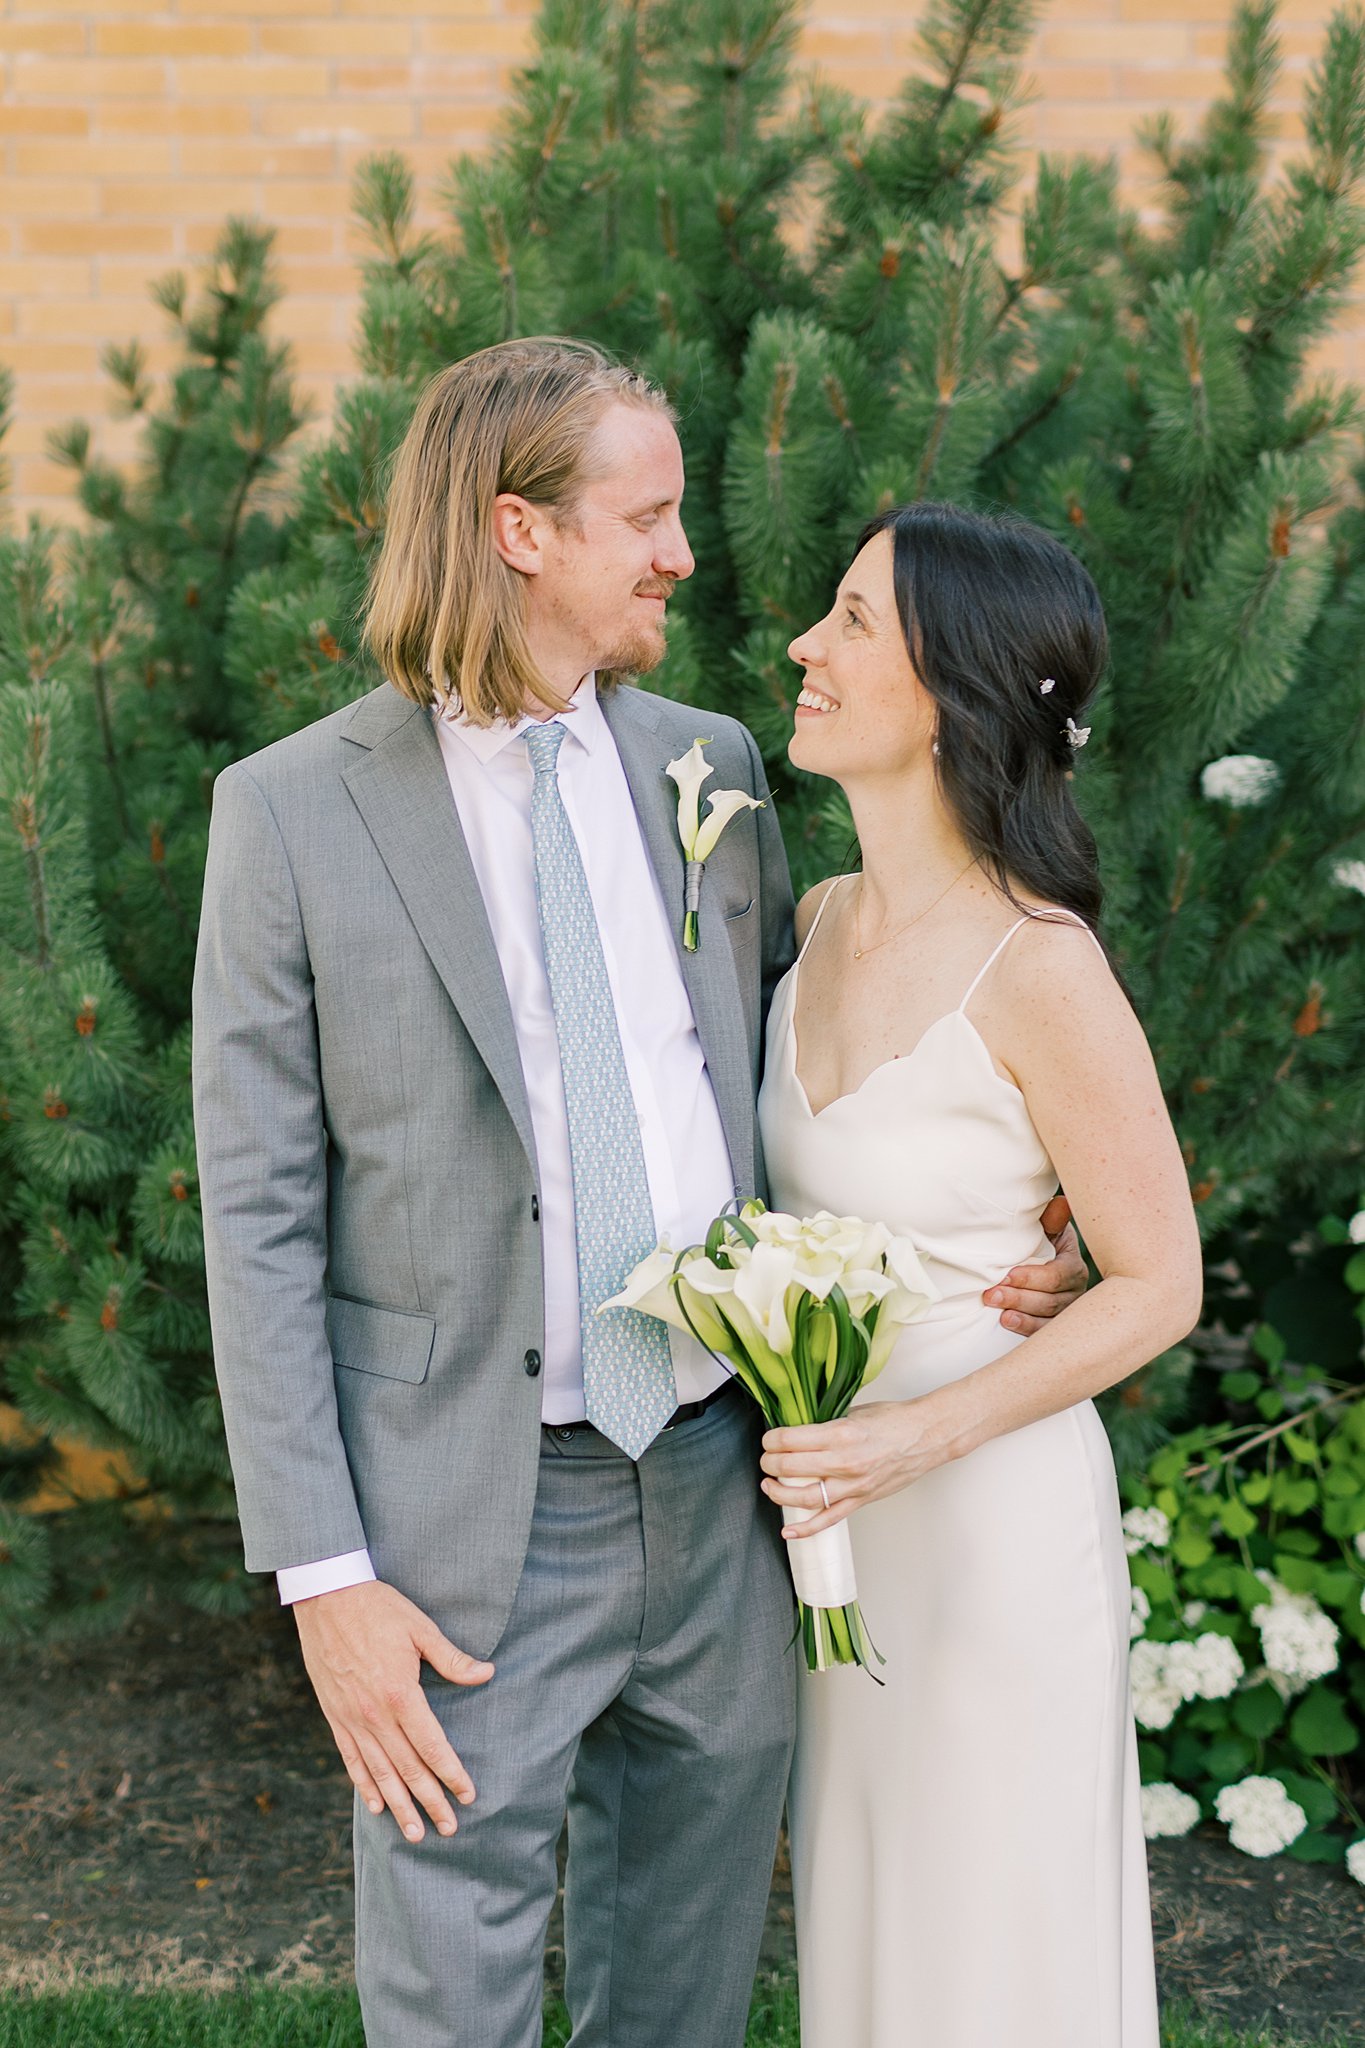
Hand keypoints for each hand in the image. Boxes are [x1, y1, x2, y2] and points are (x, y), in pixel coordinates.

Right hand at [293, 1579, 493, 1842]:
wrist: (325, 1597)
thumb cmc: (378, 1608)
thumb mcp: (421, 1628)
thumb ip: (452, 1658)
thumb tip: (487, 1675)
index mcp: (400, 1694)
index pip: (432, 1746)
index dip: (451, 1774)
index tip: (468, 1795)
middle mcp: (374, 1715)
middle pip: (408, 1768)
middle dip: (430, 1801)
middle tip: (449, 1829)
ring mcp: (351, 1719)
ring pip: (379, 1773)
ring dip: (399, 1805)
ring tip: (414, 1833)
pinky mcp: (334, 1716)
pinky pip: (350, 1760)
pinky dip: (364, 1786)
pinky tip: (376, 1806)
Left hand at [759, 1399, 954, 1537]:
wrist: (926, 1436)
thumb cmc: (894, 1420)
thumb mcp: (854, 1411)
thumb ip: (825, 1424)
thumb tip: (797, 1430)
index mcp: (840, 1433)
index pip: (790, 1440)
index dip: (771, 1440)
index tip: (768, 1439)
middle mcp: (844, 1462)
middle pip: (790, 1467)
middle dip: (770, 1463)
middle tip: (765, 1459)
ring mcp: (853, 1485)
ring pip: (804, 1497)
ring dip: (779, 1493)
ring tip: (769, 1485)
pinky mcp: (861, 1500)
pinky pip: (828, 1519)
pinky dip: (806, 1529)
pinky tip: (789, 1531)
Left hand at [983, 1195, 1087, 1335]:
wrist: (1035, 1264)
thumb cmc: (1039, 1244)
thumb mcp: (1046, 1229)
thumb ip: (1051, 1220)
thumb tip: (1060, 1203)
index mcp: (1073, 1266)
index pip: (1059, 1275)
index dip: (1033, 1277)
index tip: (1008, 1274)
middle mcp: (1075, 1291)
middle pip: (1052, 1300)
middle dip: (1020, 1297)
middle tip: (992, 1295)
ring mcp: (1066, 1312)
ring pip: (1048, 1318)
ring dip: (1021, 1315)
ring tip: (999, 1312)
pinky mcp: (1054, 1326)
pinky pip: (1044, 1332)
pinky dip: (1026, 1328)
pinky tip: (1008, 1322)